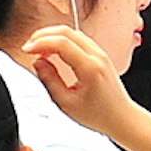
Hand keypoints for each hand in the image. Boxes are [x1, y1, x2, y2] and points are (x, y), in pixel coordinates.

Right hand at [18, 24, 150, 150]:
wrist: (122, 118)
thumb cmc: (99, 115)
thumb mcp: (67, 103)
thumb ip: (49, 80)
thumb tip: (38, 62)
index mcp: (90, 68)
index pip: (61, 43)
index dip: (40, 42)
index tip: (27, 49)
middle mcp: (98, 57)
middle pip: (66, 31)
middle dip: (43, 35)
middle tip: (30, 47)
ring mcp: (101, 54)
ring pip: (72, 32)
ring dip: (52, 36)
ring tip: (39, 49)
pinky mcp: (100, 55)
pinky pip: (79, 39)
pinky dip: (62, 39)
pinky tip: (53, 51)